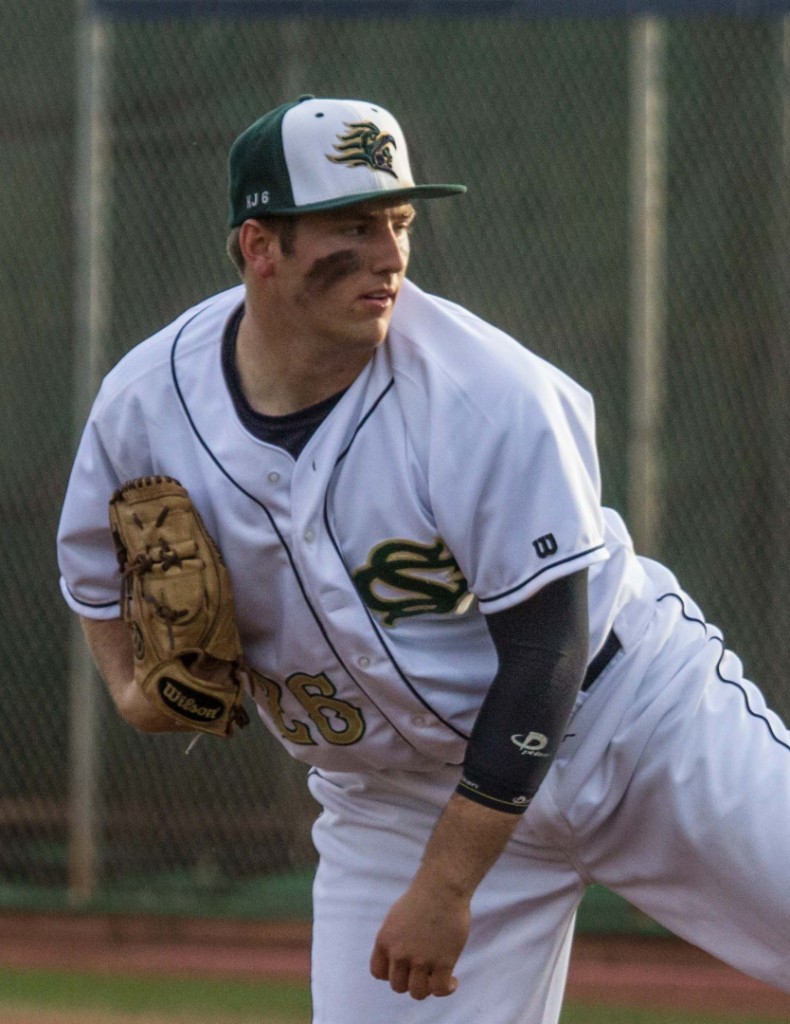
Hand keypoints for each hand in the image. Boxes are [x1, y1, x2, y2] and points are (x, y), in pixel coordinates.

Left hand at [369, 878, 469, 999]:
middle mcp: (399, 954)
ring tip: (436, 976)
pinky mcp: (442, 963)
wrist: (442, 887)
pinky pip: (439, 990)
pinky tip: (452, 980)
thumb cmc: (422, 896)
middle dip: (410, 980)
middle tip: (424, 971)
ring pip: (417, 992)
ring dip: (427, 987)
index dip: (391, 973)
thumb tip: (400, 957)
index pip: (378, 972)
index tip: (404, 967)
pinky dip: (446, 989)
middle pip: (398, 986)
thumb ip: (394, 939)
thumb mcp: (396, 917)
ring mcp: (420, 960)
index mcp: (384, 940)